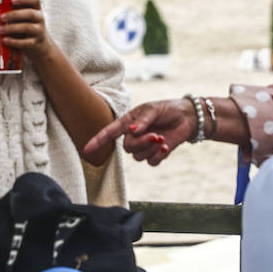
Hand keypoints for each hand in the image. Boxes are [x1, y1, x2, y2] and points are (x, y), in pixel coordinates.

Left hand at [0, 0, 51, 58]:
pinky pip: (25, 42)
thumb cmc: (26, 26)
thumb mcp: (23, 17)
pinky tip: (4, 40)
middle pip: (30, 14)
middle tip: (1, 17)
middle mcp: (40, 19)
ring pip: (27, 27)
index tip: (12, 0)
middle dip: (15, 14)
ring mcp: (39, 31)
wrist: (39, 43)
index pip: (35, 0)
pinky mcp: (35, 43)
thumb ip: (14, 12)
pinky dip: (13, 41)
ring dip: (11, 28)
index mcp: (36, 9)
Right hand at [81, 99, 195, 166]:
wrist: (187, 118)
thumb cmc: (167, 109)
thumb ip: (142, 120)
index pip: (110, 133)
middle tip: (155, 135)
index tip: (86, 150)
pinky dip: (159, 155)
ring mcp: (143, 147)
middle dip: (141, 143)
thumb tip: (132, 130)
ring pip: (138, 157)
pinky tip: (166, 146)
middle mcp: (133, 136)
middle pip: (127, 148)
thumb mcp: (153, 110)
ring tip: (162, 139)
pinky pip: (150, 162)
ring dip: (151, 149)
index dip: (98, 141)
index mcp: (128, 123)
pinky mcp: (154, 154)